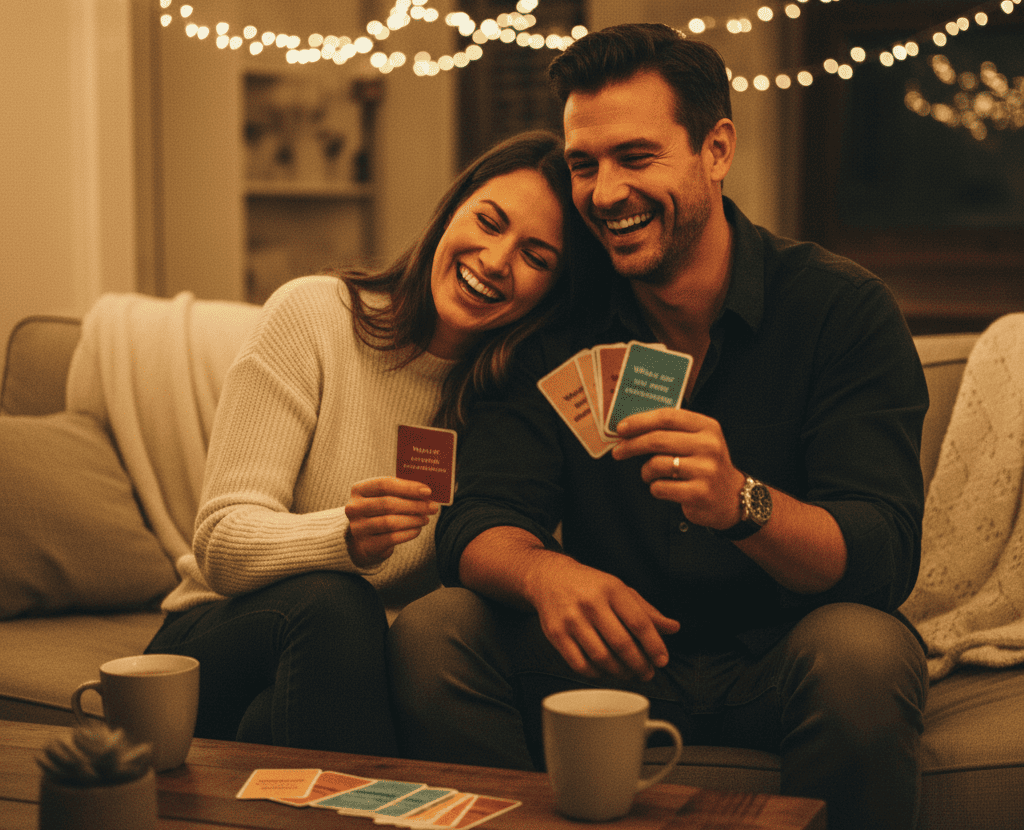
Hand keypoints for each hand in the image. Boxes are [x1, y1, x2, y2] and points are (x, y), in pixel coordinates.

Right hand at [344, 477, 438, 568]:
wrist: (362, 540)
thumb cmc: (378, 513)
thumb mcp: (382, 498)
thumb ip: (400, 492)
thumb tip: (426, 492)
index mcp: (358, 490)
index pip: (384, 484)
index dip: (408, 487)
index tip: (427, 491)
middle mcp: (354, 508)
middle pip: (388, 504)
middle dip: (415, 505)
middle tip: (432, 507)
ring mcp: (358, 528)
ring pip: (390, 522)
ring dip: (413, 519)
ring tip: (425, 518)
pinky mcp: (366, 545)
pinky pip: (391, 538)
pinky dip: (408, 533)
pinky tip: (417, 529)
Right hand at [525, 553, 679, 681]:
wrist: (550, 577)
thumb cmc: (589, 585)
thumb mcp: (621, 589)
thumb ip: (647, 611)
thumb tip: (673, 628)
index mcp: (611, 589)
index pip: (639, 622)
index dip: (654, 645)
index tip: (662, 660)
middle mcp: (591, 603)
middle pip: (621, 643)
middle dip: (639, 664)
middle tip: (647, 673)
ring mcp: (571, 619)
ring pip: (601, 657)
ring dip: (620, 672)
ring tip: (629, 673)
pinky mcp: (556, 634)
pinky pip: (580, 664)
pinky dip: (596, 674)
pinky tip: (605, 671)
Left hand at [611, 408, 745, 530]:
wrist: (732, 498)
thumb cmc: (705, 466)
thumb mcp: (698, 441)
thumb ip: (671, 432)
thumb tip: (631, 429)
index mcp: (707, 427)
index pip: (667, 417)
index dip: (640, 421)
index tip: (621, 428)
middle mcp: (709, 446)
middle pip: (658, 439)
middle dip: (632, 445)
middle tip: (619, 451)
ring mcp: (706, 470)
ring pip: (656, 464)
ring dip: (646, 471)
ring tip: (651, 474)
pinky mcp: (699, 493)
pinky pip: (660, 487)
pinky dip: (655, 488)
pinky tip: (664, 487)